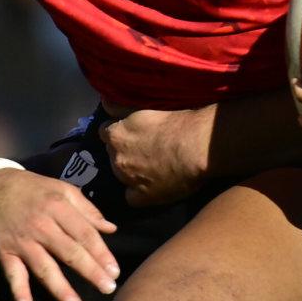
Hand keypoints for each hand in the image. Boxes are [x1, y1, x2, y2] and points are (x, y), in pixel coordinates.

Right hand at [0, 169, 121, 300]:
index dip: (101, 253)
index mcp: (58, 208)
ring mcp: (22, 241)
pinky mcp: (4, 252)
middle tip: (108, 289)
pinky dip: (17, 289)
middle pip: (69, 252)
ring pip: (44, 267)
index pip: (84, 234)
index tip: (115, 271)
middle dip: (90, 272)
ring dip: (59, 288)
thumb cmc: (33, 189)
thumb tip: (111, 229)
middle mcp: (41, 226)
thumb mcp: (62, 190)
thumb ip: (87, 210)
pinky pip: (12, 273)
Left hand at [102, 106, 216, 206]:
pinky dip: (139, 193)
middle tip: (145, 149)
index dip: (119, 133)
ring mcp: (127, 179)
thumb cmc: (176, 121)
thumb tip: (104, 102)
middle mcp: (116, 158)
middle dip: (125, 152)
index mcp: (116, 134)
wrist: (197, 145)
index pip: (105, 133)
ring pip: (121, 176)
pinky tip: (152, 188)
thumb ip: (120, 107)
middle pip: (113, 155)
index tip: (131, 132)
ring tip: (152, 168)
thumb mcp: (144, 107)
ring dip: (132, 172)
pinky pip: (132, 198)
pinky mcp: (142, 197)